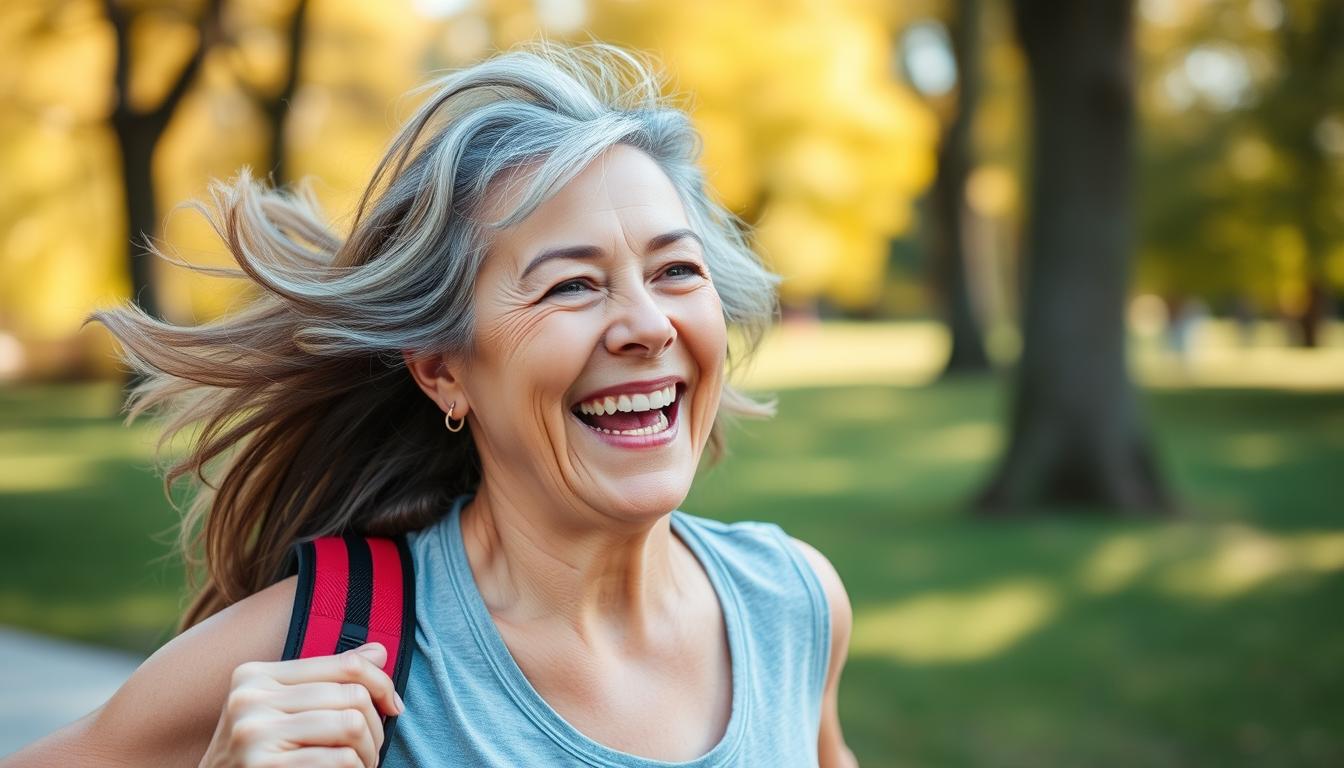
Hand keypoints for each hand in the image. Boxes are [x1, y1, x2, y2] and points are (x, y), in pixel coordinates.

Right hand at [198, 642, 404, 766]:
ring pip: (350, 725)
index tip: (393, 706)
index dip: (382, 682)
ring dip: (368, 751)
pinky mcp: (263, 766)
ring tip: (362, 763)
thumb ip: (327, 680)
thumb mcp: (282, 711)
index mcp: (255, 675)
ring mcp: (253, 734)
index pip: (344, 663)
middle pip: (352, 695)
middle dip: (376, 725)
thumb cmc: (256, 757)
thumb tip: (379, 651)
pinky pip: (339, 759)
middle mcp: (250, 699)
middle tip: (373, 748)